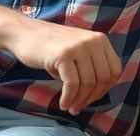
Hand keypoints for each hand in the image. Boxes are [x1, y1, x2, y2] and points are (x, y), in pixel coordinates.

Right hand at [6, 18, 121, 114]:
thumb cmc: (50, 47)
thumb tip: (96, 94)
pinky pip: (72, 84)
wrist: (24, 33)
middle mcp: (93, 41)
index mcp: (100, 40)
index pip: (114, 70)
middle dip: (91, 98)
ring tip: (70, 107)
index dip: (105, 89)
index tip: (91, 98)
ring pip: (88, 83)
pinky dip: (68, 98)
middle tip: (78, 107)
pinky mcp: (64, 54)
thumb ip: (90, 66)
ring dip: (79, 100)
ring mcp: (79, 46)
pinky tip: (63, 103)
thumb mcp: (77, 52)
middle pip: (103, 79)